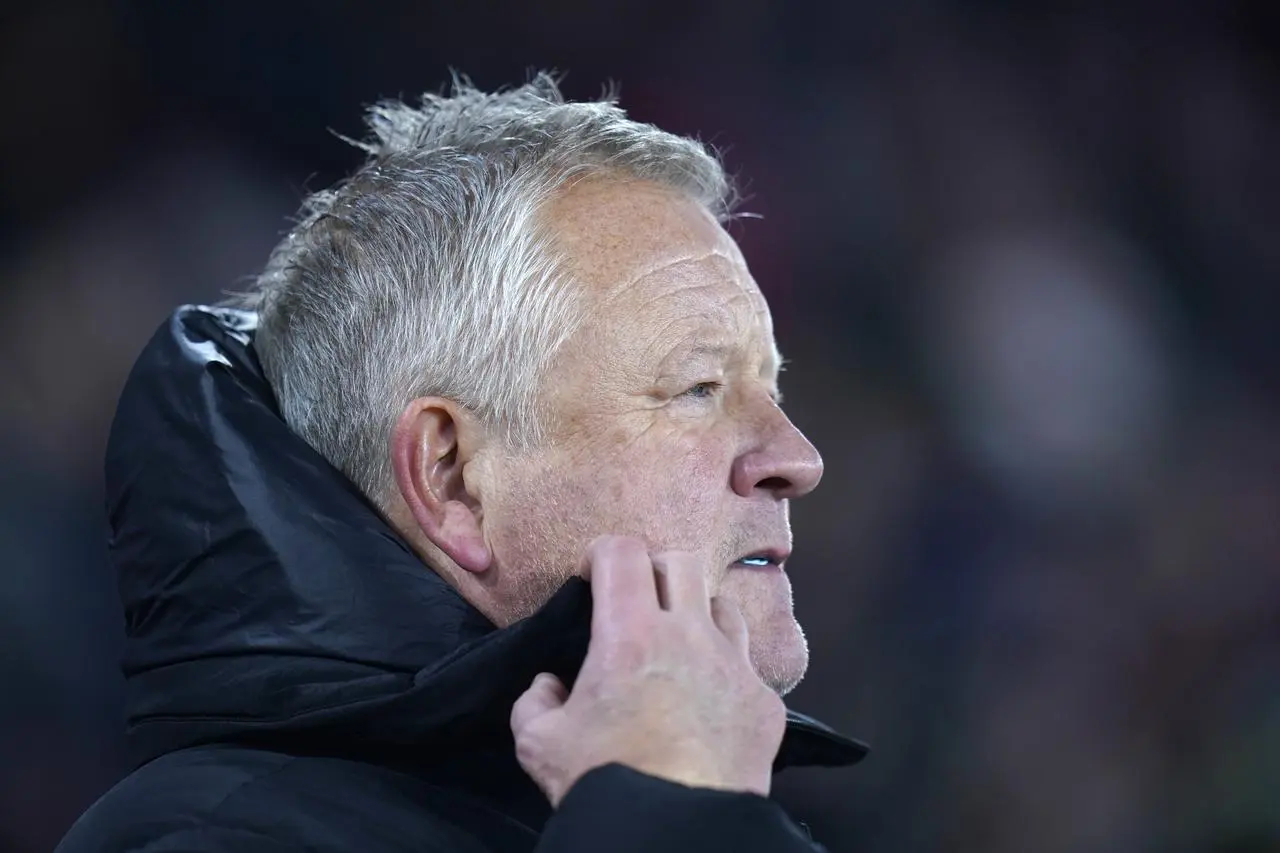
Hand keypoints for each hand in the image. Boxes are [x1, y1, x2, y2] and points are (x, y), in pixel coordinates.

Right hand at [510, 535, 786, 806]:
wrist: (674, 833)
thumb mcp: (540, 744)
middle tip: (638, 602)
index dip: (604, 553)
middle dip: (655, 571)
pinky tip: (710, 704)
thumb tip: (549, 685)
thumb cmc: (603, 781)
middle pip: (682, 563)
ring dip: (699, 616)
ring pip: (724, 607)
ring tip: (681, 647)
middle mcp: (689, 636)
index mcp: (630, 634)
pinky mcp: (766, 703)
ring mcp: (735, 666)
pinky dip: (727, 675)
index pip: (622, 552)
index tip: (594, 575)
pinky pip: (749, 667)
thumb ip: (535, 702)